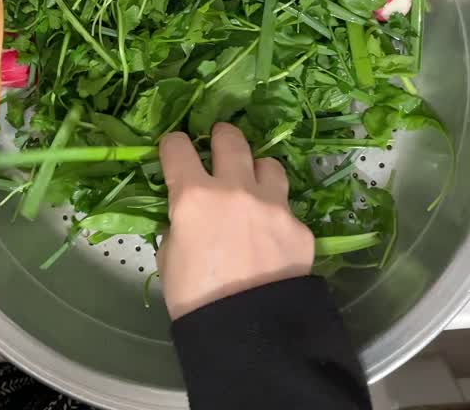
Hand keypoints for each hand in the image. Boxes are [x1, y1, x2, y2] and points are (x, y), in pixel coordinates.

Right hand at [156, 123, 314, 319]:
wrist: (249, 333)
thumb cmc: (195, 299)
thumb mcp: (170, 258)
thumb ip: (179, 228)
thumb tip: (188, 219)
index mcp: (193, 196)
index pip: (177, 148)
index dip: (173, 147)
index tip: (173, 151)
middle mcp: (235, 190)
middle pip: (231, 139)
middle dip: (221, 136)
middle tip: (218, 143)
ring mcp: (273, 206)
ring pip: (269, 164)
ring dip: (257, 170)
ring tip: (253, 185)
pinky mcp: (300, 227)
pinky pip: (288, 209)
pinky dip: (277, 215)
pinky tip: (272, 235)